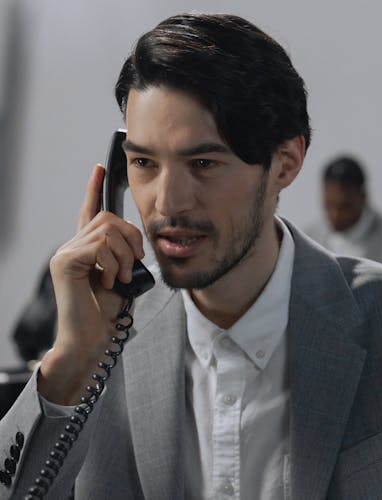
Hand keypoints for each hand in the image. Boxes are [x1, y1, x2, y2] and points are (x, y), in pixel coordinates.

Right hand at [39, 165, 144, 404]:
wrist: (95, 338)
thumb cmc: (110, 312)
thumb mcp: (125, 275)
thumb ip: (125, 253)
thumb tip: (135, 240)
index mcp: (88, 247)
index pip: (90, 211)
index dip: (95, 188)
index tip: (100, 168)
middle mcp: (73, 245)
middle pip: (110, 218)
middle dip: (132, 239)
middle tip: (134, 264)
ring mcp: (66, 252)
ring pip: (108, 231)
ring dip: (125, 256)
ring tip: (121, 278)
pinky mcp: (65, 261)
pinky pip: (100, 247)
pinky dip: (113, 264)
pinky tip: (110, 281)